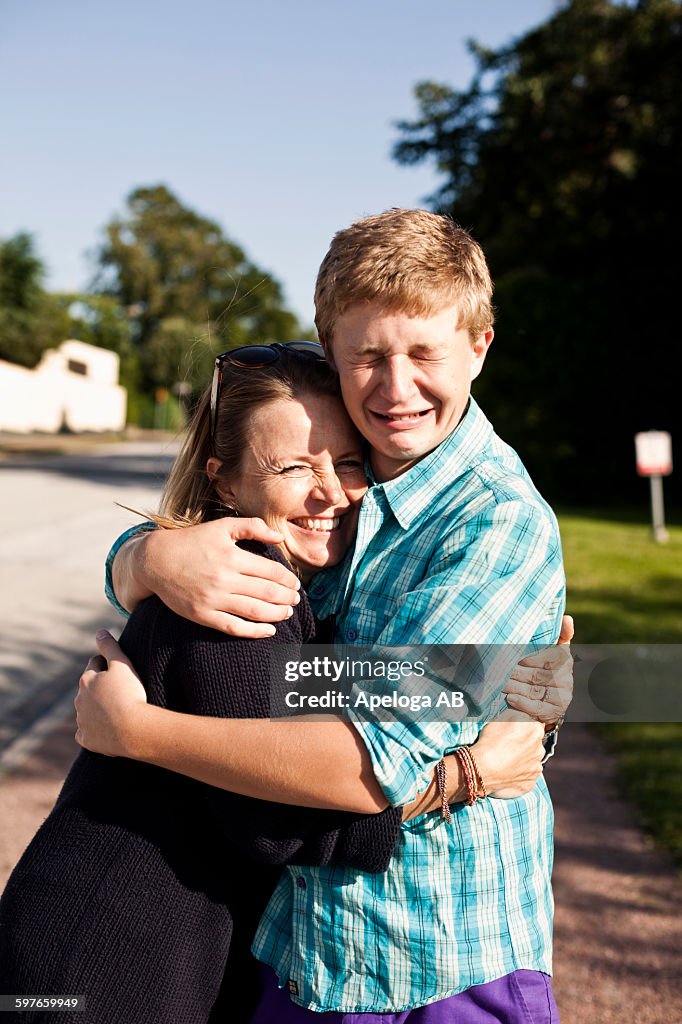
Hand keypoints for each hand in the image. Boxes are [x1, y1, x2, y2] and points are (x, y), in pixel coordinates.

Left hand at [75, 631, 148, 757]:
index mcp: (86, 679)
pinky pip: (86, 733)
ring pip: (87, 710)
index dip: (109, 665)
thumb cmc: (129, 694)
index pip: (95, 664)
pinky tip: (106, 730)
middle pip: (89, 688)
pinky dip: (94, 730)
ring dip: (97, 708)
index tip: (121, 671)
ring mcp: (82, 720)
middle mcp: (79, 699)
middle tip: (121, 690)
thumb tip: (100, 632)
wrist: (133, 730)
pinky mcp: (86, 739)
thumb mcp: (122, 664)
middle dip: (100, 687)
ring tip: (117, 710)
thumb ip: (110, 647)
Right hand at [129, 517, 301, 636]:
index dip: (288, 580)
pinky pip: (234, 627)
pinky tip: (269, 631)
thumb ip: (252, 527)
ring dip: (277, 614)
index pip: (272, 572)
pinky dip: (255, 632)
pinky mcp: (203, 615)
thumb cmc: (191, 541)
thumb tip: (279, 536)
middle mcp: (225, 579)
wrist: (155, 561)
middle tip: (295, 600)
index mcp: (233, 557)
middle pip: (268, 593)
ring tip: (287, 613)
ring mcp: (213, 599)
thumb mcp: (221, 526)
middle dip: (287, 598)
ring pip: (255, 611)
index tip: (295, 584)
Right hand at [472, 718, 546, 797]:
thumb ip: (519, 713)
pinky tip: (507, 772)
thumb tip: (524, 712)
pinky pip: (526, 776)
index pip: (534, 724)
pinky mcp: (530, 783)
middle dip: (524, 744)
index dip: (523, 727)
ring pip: (530, 760)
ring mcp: (536, 768)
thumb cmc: (491, 740)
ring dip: (522, 760)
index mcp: (535, 730)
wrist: (482, 768)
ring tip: (505, 760)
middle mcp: (540, 749)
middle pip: (534, 743)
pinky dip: (519, 774)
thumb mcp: (503, 717)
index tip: (514, 731)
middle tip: (507, 746)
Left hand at [503, 614, 573, 723]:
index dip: (531, 657)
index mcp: (564, 659)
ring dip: (514, 687)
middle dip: (516, 672)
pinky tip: (509, 698)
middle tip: (498, 669)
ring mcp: (562, 696)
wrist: (543, 696)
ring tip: (498, 682)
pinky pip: (538, 708)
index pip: (550, 657)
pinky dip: (523, 703)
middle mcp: (566, 678)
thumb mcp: (548, 648)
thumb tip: (567, 619)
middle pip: (537, 675)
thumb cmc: (540, 665)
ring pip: (535, 690)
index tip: (514, 655)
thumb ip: (556, 634)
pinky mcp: (555, 711)